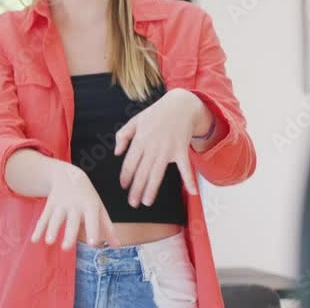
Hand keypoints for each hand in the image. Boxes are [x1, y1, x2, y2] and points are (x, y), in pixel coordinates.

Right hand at [30, 162, 118, 248]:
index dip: (93, 231)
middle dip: (69, 234)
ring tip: (49, 242)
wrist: (68, 174)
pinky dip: (38, 229)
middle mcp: (75, 205)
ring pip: (55, 218)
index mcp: (90, 206)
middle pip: (72, 221)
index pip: (92, 220)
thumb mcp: (99, 208)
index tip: (92, 243)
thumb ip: (107, 227)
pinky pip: (43, 218)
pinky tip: (34, 240)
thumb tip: (117, 246)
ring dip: (51, 229)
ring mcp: (61, 205)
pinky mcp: (50, 205)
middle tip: (66, 248)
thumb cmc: (87, 196)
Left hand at [114, 88, 202, 207]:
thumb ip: (123, 136)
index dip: (126, 176)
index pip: (130, 163)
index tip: (124, 187)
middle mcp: (152, 147)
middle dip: (136, 189)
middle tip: (133, 203)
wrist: (180, 105)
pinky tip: (192, 192)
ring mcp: (167, 149)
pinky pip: (185, 167)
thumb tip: (116, 153)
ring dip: (152, 189)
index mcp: (140, 140)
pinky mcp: (181, 150)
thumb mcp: (135, 120)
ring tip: (147, 202)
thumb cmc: (156, 114)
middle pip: (142, 172)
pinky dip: (189, 180)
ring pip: (158, 173)